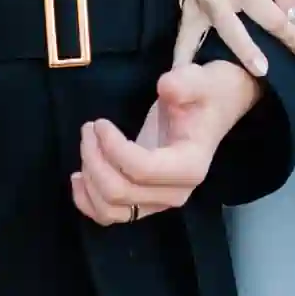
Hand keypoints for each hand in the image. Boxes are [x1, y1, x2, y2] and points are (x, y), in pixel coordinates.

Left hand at [72, 58, 263, 226]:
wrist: (215, 107)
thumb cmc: (205, 94)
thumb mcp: (200, 80)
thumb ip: (185, 83)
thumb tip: (166, 87)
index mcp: (190, 166)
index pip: (141, 170)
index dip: (112, 149)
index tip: (100, 123)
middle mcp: (176, 193)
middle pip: (120, 192)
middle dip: (94, 159)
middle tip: (89, 128)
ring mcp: (159, 201)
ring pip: (110, 209)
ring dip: (89, 179)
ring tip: (86, 146)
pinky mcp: (145, 201)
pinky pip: (109, 215)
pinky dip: (87, 201)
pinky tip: (79, 178)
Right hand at [174, 0, 294, 79]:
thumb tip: (290, 17)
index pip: (270, 14)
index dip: (290, 35)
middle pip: (233, 28)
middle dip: (248, 52)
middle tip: (264, 71)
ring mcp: (197, 7)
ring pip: (203, 36)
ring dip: (211, 60)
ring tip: (218, 86)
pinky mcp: (186, 15)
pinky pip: (182, 39)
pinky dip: (180, 58)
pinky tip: (181, 76)